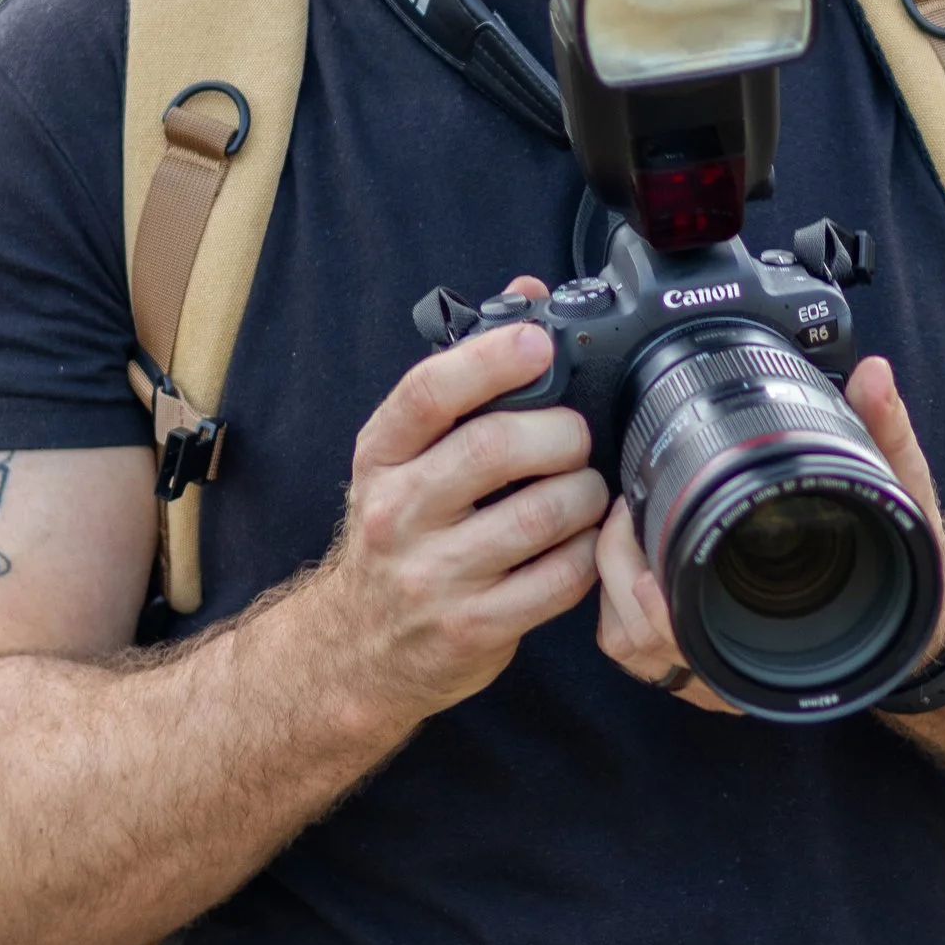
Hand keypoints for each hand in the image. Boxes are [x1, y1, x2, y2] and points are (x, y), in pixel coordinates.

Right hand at [308, 278, 607, 726]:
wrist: (356, 649)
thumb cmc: (398, 536)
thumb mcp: (405, 458)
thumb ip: (463, 380)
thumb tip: (524, 294)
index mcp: (380, 457)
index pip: (428, 393)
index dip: (492, 359)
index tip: (539, 343)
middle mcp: (398, 513)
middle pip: (497, 447)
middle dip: (561, 433)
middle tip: (575, 439)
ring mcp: (434, 574)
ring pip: (542, 513)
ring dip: (584, 493)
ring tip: (583, 491)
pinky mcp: (474, 626)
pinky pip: (560, 578)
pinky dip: (587, 552)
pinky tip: (580, 542)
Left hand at [593, 355, 944, 708]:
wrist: (920, 614)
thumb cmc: (904, 563)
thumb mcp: (903, 493)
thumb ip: (887, 432)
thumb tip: (874, 376)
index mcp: (786, 627)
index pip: (696, 638)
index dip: (656, 608)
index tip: (643, 559)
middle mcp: (747, 655)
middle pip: (645, 643)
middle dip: (621, 579)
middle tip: (624, 518)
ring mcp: (721, 662)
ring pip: (635, 651)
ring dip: (616, 595)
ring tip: (626, 530)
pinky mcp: (706, 658)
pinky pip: (641, 653)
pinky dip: (624, 611)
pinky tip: (634, 559)